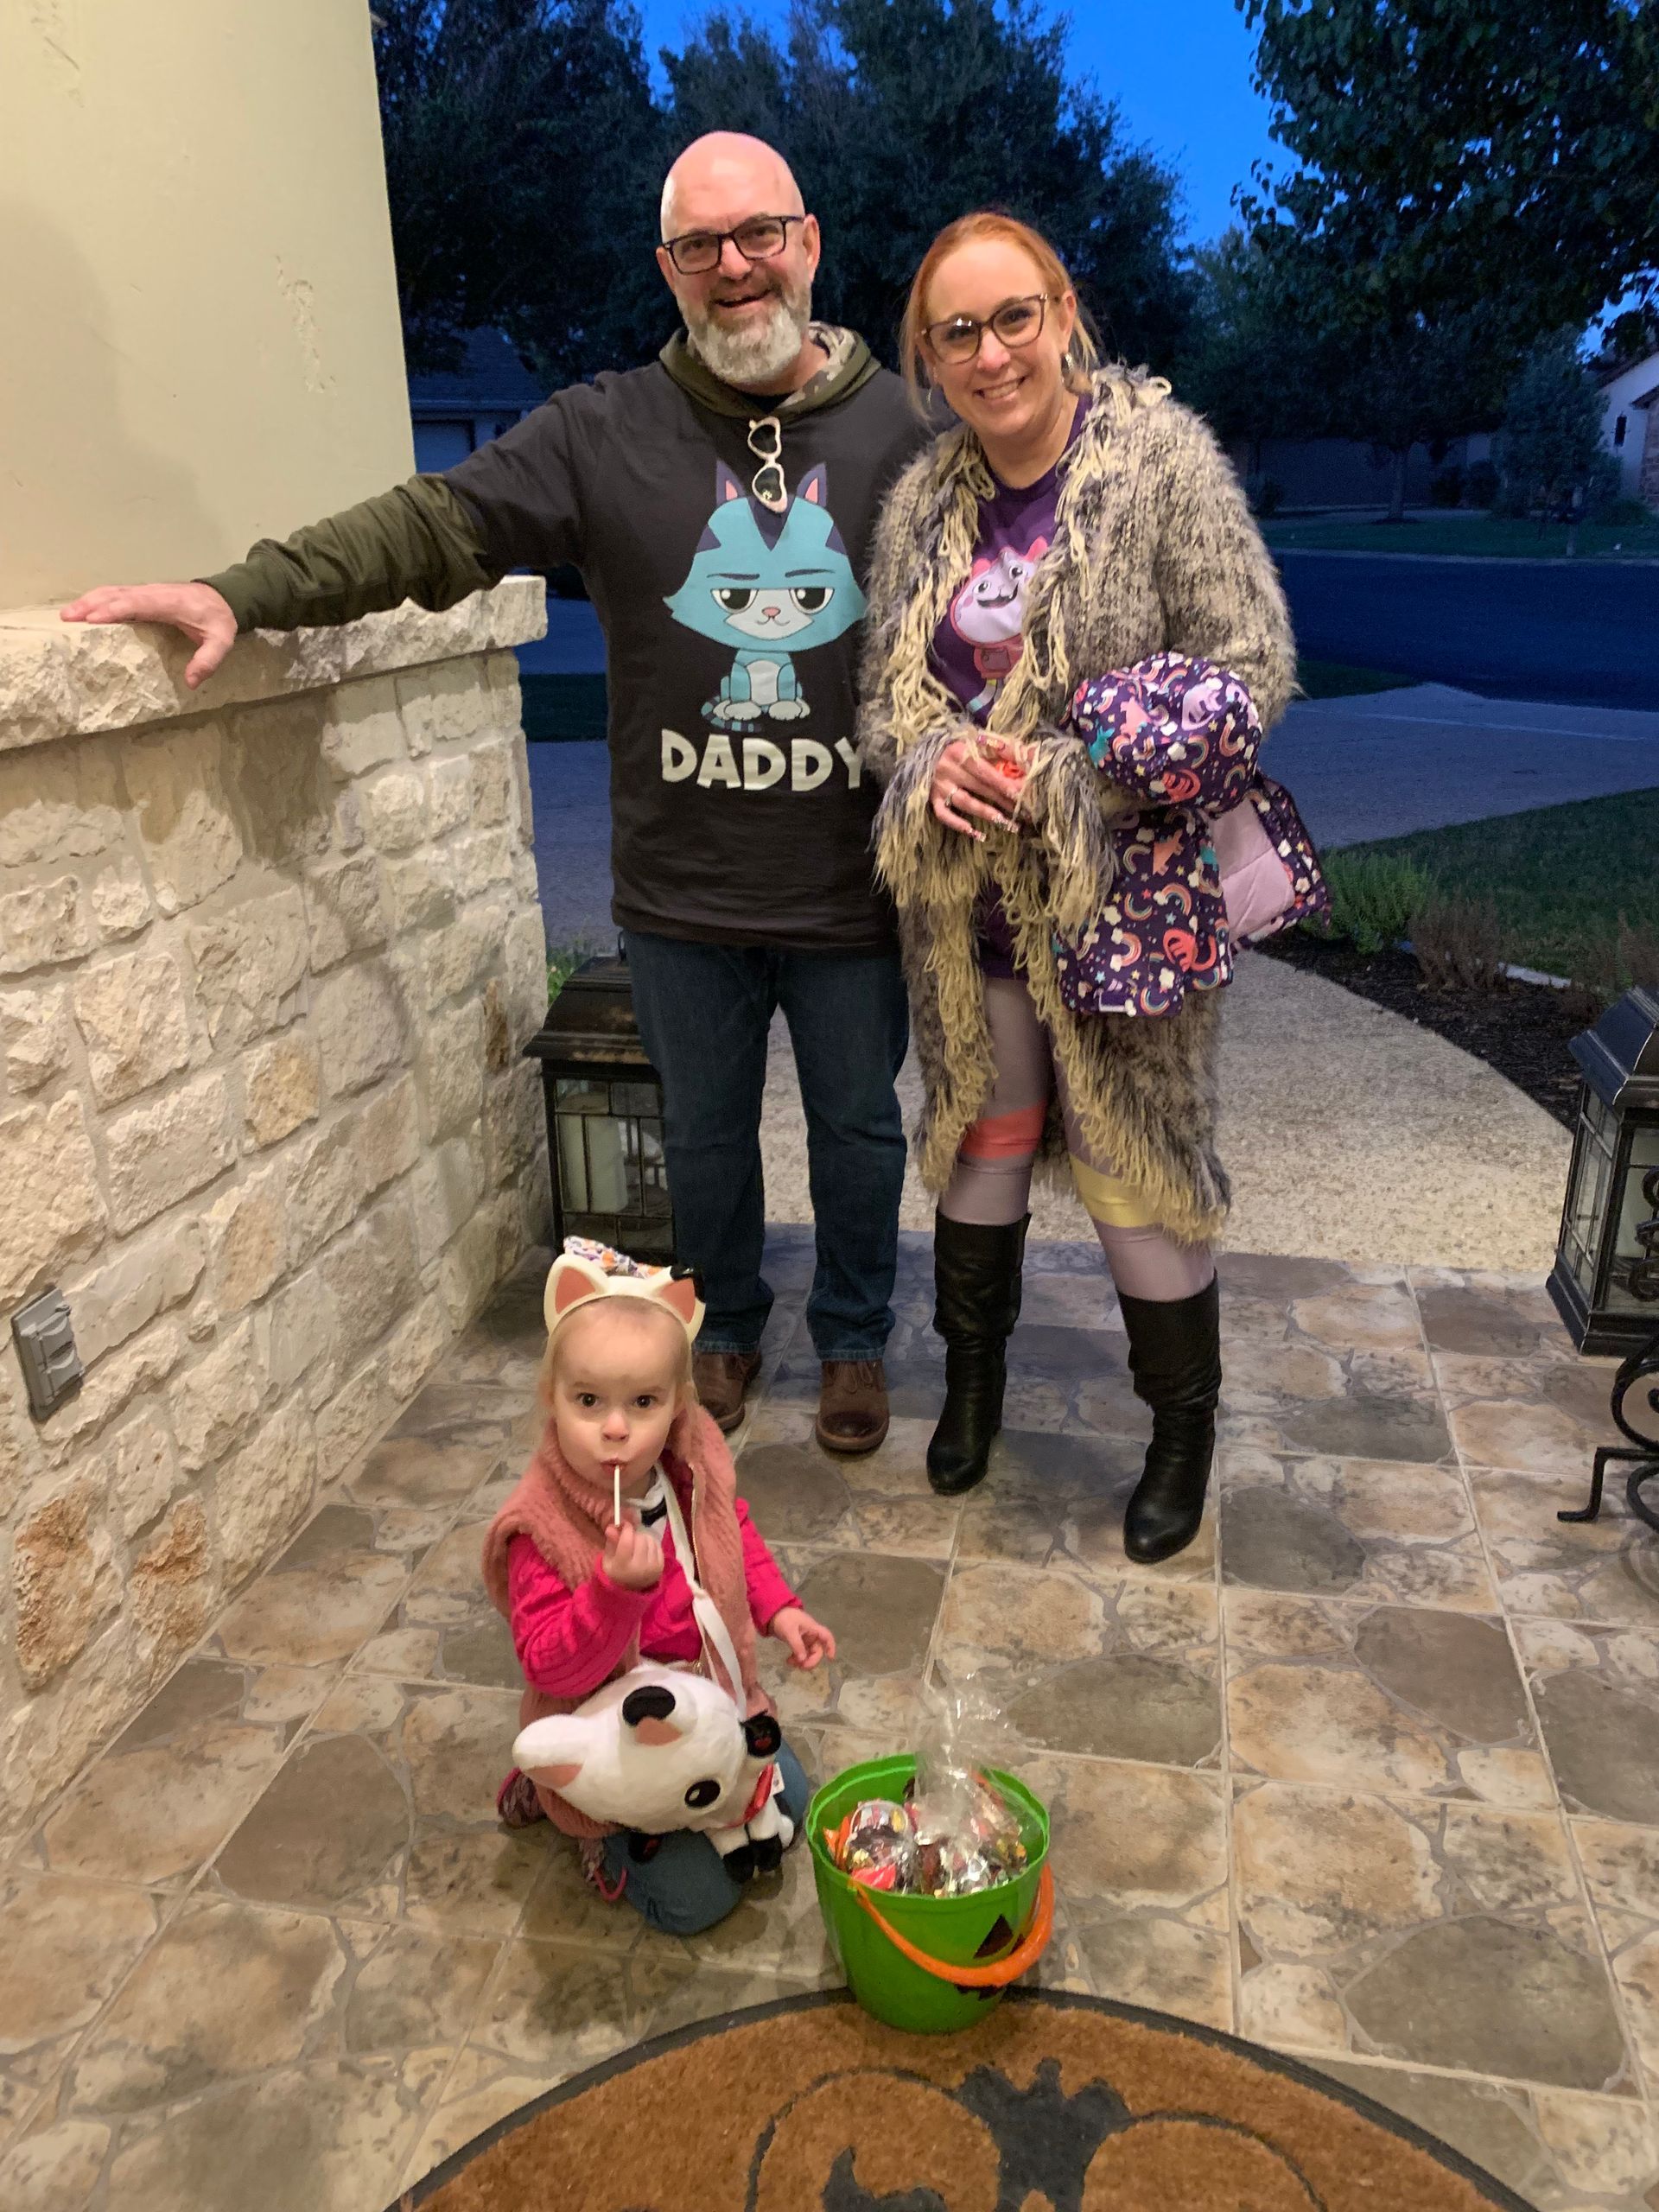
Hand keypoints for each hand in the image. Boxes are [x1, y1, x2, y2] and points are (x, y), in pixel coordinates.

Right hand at [59, 581, 236, 690]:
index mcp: (169, 602)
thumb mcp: (222, 641)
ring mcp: (147, 592)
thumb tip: (190, 682)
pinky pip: (117, 594)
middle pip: (117, 594)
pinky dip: (98, 600)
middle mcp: (153, 593)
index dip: (114, 609)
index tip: (93, 618)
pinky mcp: (143, 594)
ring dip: (89, 601)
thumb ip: (208, 660)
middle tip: (68, 618)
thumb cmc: (220, 620)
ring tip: (68, 615)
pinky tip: (85, 611)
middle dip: (92, 604)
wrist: (225, 597)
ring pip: (113, 591)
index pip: (137, 603)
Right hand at [602, 1513, 663, 1592]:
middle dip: (634, 1535)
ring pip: (649, 1540)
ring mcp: (652, 1567)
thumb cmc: (616, 1570)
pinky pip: (657, 1545)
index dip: (626, 1529)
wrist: (631, 1588)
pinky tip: (645, 1550)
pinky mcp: (661, 1566)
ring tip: (637, 1545)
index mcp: (623, 1566)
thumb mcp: (608, 1558)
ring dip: (643, 1538)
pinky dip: (651, 1544)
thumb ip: (611, 1542)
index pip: (627, 1542)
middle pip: (640, 1539)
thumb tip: (612, 1527)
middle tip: (630, 1538)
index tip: (625, 1524)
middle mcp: (639, 1567)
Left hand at [770, 1606, 835, 1669]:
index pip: (827, 1637)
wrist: (773, 1613)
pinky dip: (796, 1658)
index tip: (830, 1659)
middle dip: (811, 1660)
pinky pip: (801, 1653)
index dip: (831, 1647)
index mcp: (813, 1629)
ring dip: (802, 1661)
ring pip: (809, 1654)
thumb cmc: (785, 1619)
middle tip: (801, 1667)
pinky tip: (788, 1661)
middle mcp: (812, 1635)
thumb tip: (803, 1660)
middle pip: (817, 1650)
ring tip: (790, 1663)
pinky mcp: (798, 1642)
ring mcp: (805, 1639)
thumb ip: (797, 1646)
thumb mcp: (790, 1632)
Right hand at [930, 736, 1024, 838]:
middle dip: (1001, 800)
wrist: (930, 751)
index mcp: (960, 751)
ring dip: (986, 813)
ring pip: (965, 802)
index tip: (1018, 794)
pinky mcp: (933, 798)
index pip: (985, 770)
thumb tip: (1033, 752)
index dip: (1002, 782)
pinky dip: (958, 824)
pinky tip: (976, 832)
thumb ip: (1004, 748)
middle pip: (979, 787)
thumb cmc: (963, 747)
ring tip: (1005, 823)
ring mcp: (939, 785)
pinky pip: (944, 815)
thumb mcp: (980, 741)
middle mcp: (948, 768)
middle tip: (1021, 812)